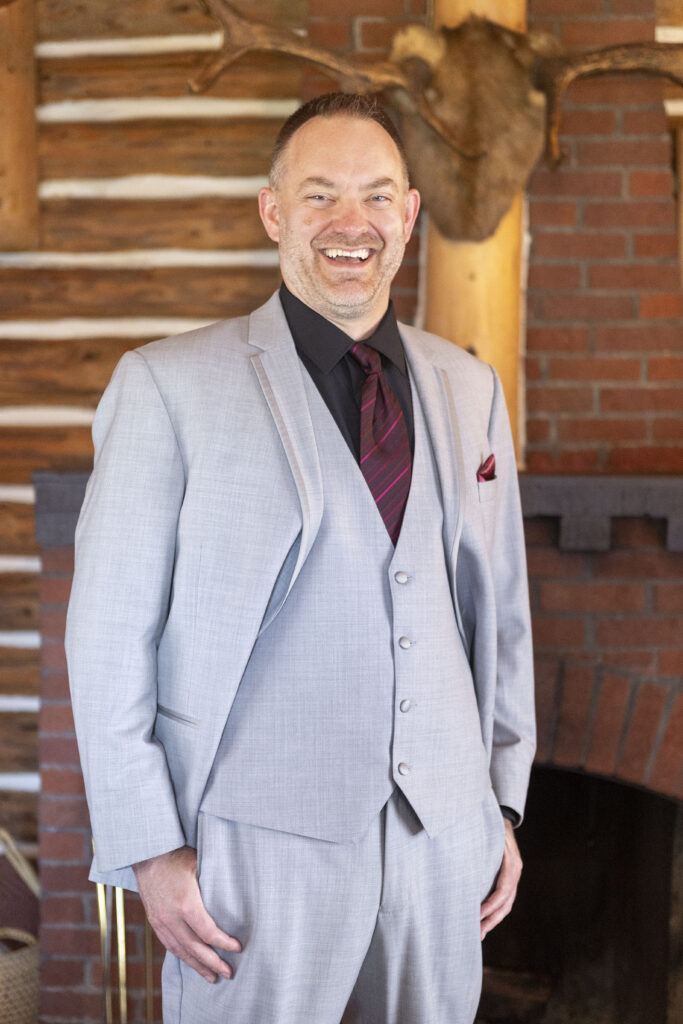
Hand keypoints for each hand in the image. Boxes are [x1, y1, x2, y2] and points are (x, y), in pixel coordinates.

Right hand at [133, 845, 241, 982]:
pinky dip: (182, 956)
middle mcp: (171, 917)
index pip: (207, 932)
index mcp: (185, 903)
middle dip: (213, 963)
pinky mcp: (154, 921)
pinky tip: (191, 962)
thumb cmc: (177, 856)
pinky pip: (169, 944)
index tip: (237, 948)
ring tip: (211, 977)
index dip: (223, 943)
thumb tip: (235, 894)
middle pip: (194, 948)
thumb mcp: (200, 865)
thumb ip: (214, 883)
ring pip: (180, 950)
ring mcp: (160, 921)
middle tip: (228, 973)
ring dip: (197, 965)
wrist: (148, 853)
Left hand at [479, 819, 521, 939]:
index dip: (490, 904)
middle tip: (477, 933)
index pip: (503, 890)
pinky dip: (496, 911)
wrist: (504, 818)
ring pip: (507, 905)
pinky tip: (485, 920)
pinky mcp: (510, 879)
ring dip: (493, 920)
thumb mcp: (490, 832)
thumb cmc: (493, 825)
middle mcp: (515, 872)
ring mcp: (514, 877)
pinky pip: (505, 900)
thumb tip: (464, 850)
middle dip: (492, 919)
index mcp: (512, 864)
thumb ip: (482, 843)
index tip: (477, 914)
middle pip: (506, 902)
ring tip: (480, 933)